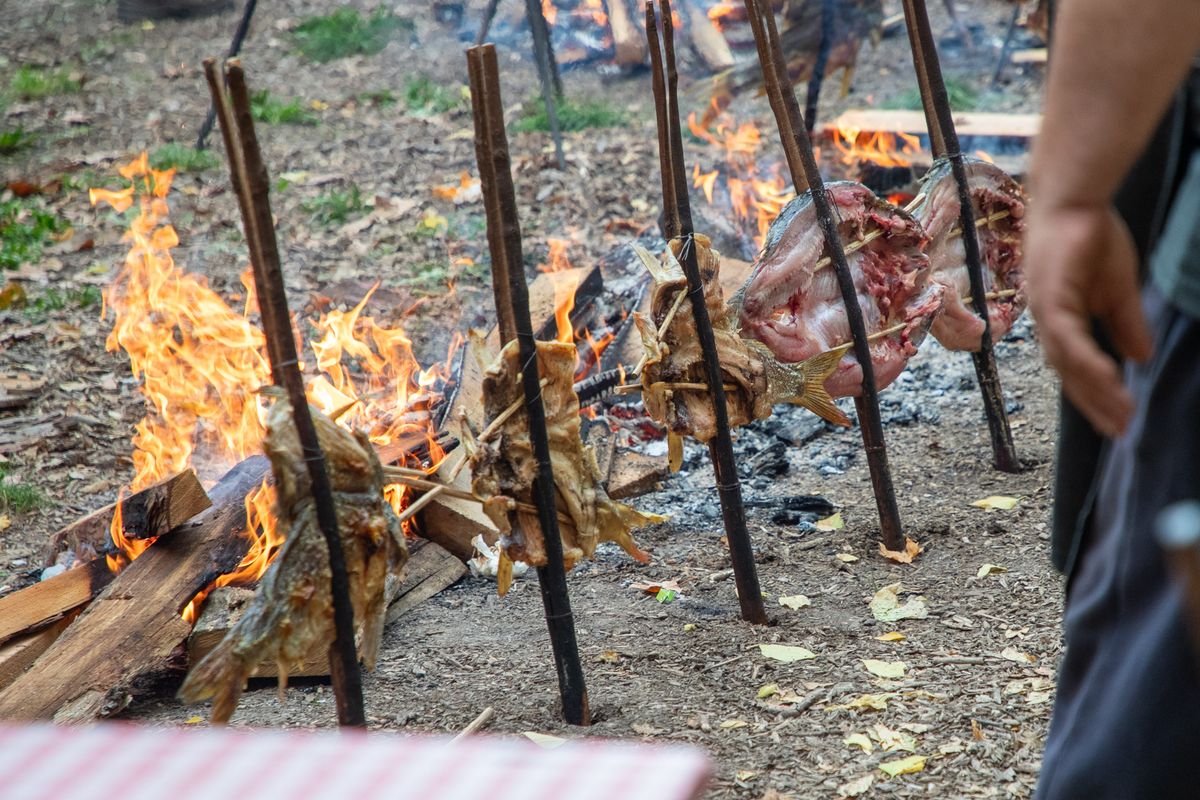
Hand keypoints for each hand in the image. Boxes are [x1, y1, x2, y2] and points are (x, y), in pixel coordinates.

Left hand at [1025, 204, 1152, 437]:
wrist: (1076, 201)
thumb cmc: (1092, 239)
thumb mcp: (1117, 291)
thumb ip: (1125, 325)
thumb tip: (1140, 358)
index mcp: (1059, 322)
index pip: (1075, 368)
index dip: (1095, 395)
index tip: (1117, 420)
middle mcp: (1047, 322)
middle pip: (1069, 374)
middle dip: (1095, 404)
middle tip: (1119, 431)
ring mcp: (1044, 312)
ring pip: (1068, 364)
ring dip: (1095, 391)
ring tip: (1120, 415)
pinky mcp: (1049, 299)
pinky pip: (1067, 340)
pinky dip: (1085, 361)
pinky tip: (1108, 379)